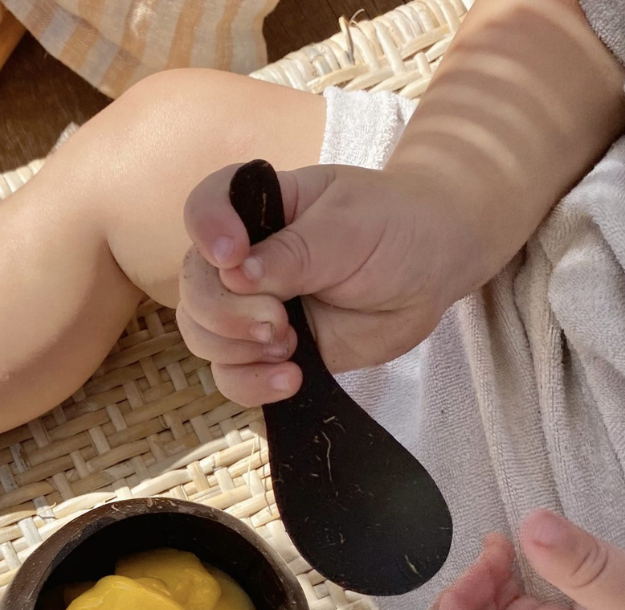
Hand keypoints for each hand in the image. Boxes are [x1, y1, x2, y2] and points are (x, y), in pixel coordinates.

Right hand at [176, 162, 467, 405]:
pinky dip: (250, 385)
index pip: (205, 207)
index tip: (232, 256)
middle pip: (194, 287)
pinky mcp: (266, 353)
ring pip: (202, 335)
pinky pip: (230, 377)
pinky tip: (290, 379)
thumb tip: (237, 275)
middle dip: (225, 313)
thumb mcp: (350, 227)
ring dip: (237, 349)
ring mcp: (250, 309)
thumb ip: (295, 251)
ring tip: (292, 346)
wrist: (430, 272)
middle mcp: (242, 260)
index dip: (206, 231)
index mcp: (258, 208)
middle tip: (277, 321)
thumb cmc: (393, 229)